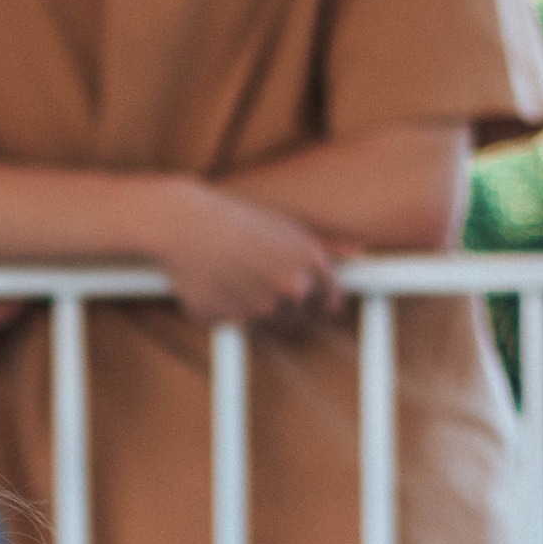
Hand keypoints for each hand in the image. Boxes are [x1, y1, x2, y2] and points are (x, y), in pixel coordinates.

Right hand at [148, 179, 345, 328]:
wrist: (184, 224)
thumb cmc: (236, 219)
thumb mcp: (286, 225)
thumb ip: (325, 243)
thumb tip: (358, 253)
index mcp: (312, 264)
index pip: (329, 303)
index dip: (318, 301)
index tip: (307, 298)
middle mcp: (292, 290)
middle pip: (297, 317)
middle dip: (283, 303)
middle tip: (258, 277)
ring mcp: (261, 309)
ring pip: (264, 322)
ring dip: (253, 306)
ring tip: (234, 274)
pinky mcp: (231, 322)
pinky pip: (233, 324)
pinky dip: (225, 309)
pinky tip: (214, 282)